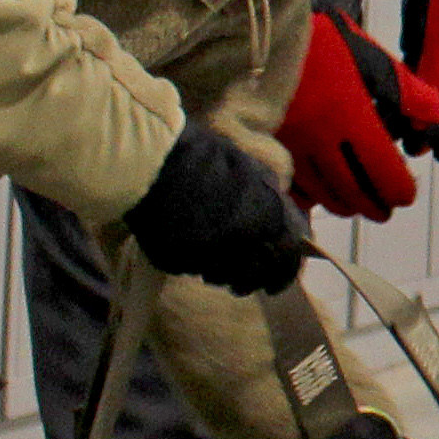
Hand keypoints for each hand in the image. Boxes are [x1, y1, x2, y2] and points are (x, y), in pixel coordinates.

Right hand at [123, 119, 304, 296]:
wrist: (152, 157)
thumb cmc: (203, 154)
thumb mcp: (249, 167)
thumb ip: (269, 199)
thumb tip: (285, 222)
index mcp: (267, 216)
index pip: (287, 258)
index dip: (283, 274)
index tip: (275, 285)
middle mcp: (242, 241)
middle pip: (254, 276)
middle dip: (250, 281)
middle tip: (241, 283)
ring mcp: (207, 254)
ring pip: (221, 277)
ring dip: (219, 272)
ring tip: (207, 256)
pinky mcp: (176, 262)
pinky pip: (189, 269)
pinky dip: (190, 261)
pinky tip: (182, 240)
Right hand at [280, 8, 438, 222]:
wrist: (259, 31)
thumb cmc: (318, 40)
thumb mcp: (368, 57)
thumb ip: (406, 90)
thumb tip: (437, 117)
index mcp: (349, 117)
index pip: (382, 172)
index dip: (399, 190)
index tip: (406, 195)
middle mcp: (319, 140)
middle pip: (352, 193)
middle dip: (374, 206)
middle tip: (384, 209)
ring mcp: (290, 147)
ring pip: (322, 195)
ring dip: (345, 204)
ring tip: (357, 203)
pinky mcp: (267, 147)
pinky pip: (293, 188)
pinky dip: (311, 197)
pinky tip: (320, 193)